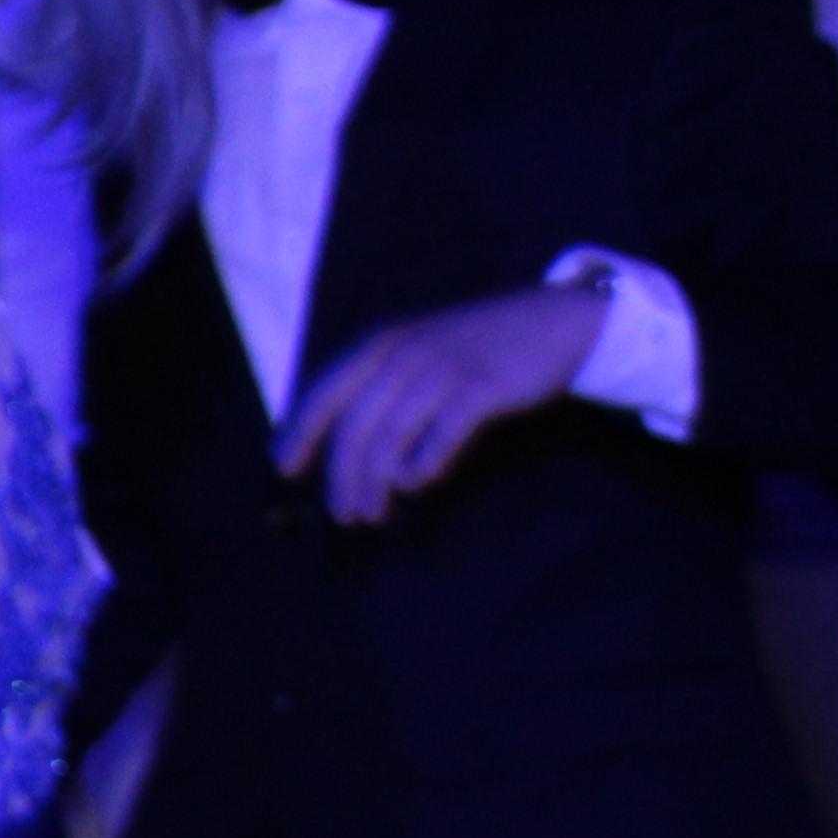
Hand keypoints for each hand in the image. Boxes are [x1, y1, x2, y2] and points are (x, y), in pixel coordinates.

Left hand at [275, 281, 611, 524]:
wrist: (553, 322)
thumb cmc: (475, 348)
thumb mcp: (416, 352)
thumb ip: (379, 387)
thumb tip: (339, 446)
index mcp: (378, 344)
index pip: (323, 393)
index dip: (299, 433)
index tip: (284, 470)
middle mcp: (403, 353)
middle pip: (355, 425)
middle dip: (342, 475)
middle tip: (342, 514)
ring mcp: (442, 369)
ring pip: (392, 436)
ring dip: (377, 482)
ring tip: (374, 514)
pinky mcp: (482, 387)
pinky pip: (441, 433)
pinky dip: (423, 464)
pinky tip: (415, 485)